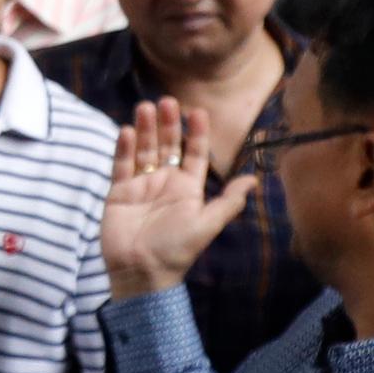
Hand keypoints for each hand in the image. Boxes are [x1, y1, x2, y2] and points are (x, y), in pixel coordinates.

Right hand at [96, 99, 253, 298]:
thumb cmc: (177, 250)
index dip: (196, 132)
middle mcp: (164, 182)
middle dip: (168, 124)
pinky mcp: (118, 192)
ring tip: (145, 107)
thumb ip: (228, 201)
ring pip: (143, 150)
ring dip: (145, 129)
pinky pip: (121, 165)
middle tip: (167, 101)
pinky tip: (126, 130)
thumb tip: (255, 180)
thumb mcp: (207, 224)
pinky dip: (123, 148)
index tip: (197, 111)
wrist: (141, 272)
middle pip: (167, 145)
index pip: (193, 153)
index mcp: (187, 188)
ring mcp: (140, 186)